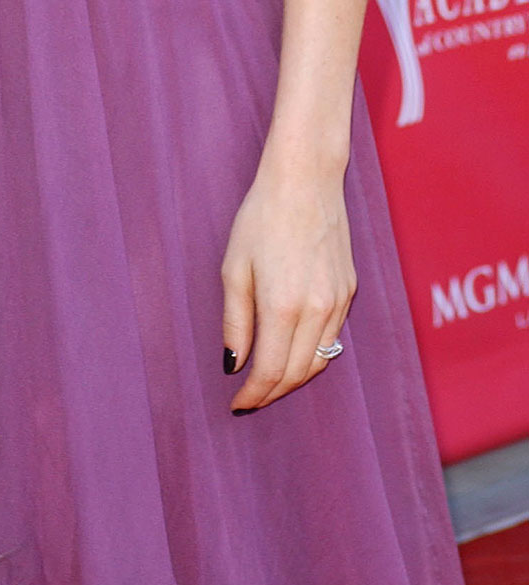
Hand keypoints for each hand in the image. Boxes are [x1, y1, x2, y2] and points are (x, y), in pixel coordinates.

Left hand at [221, 162, 355, 412]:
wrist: (305, 180)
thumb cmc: (261, 218)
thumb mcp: (234, 267)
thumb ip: (235, 321)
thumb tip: (233, 364)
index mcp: (284, 306)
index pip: (272, 372)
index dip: (254, 394)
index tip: (237, 404)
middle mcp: (318, 310)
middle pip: (298, 373)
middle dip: (273, 392)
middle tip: (250, 397)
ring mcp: (338, 301)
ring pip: (320, 360)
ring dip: (294, 377)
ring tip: (269, 380)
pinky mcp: (349, 291)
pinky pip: (332, 337)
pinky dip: (313, 353)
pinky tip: (293, 349)